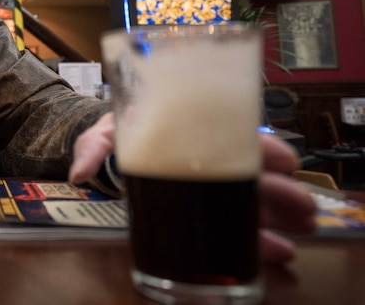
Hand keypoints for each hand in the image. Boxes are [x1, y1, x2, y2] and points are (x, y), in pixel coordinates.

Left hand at [68, 112, 316, 262]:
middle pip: (246, 172)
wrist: (105, 148)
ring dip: (277, 212)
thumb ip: (92, 149)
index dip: (259, 147)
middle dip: (277, 188)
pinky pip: (232, 221)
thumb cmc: (112, 135)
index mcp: (185, 131)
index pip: (229, 135)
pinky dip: (255, 236)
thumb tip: (78, 172)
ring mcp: (203, 184)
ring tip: (302, 227)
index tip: (282, 161)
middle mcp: (202, 157)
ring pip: (248, 197)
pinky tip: (277, 249)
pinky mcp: (199, 209)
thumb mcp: (101, 135)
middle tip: (302, 204)